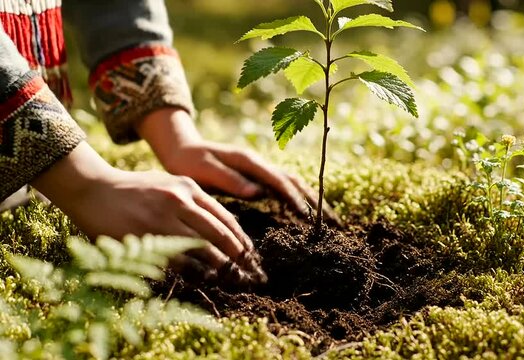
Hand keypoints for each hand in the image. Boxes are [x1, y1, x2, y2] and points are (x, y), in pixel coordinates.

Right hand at [31, 142, 266, 285]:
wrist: (93, 189)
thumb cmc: (134, 189)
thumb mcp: (169, 184)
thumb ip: (193, 202)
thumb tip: (222, 226)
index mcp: (188, 188)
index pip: (225, 218)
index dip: (241, 239)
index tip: (250, 254)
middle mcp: (180, 201)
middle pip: (220, 234)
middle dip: (239, 256)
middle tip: (250, 271)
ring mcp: (163, 220)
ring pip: (204, 249)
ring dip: (221, 267)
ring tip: (233, 278)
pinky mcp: (146, 238)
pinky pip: (178, 261)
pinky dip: (195, 272)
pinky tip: (205, 279)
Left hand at [138, 108, 339, 223]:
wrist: (180, 148)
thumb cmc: (188, 162)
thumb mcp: (203, 170)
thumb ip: (229, 180)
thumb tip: (258, 193)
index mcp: (248, 161)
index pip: (279, 180)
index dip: (295, 198)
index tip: (308, 216)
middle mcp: (258, 162)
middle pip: (294, 180)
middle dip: (314, 199)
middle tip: (332, 220)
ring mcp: (260, 168)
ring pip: (293, 182)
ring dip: (311, 199)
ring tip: (329, 219)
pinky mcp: (258, 176)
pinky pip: (284, 186)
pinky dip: (300, 198)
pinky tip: (308, 212)